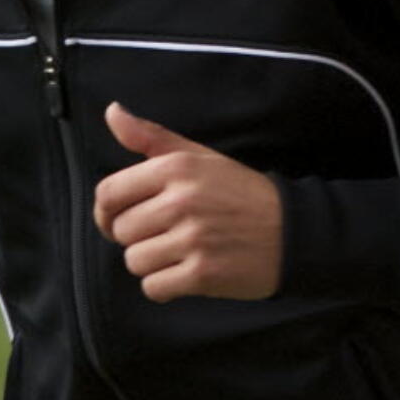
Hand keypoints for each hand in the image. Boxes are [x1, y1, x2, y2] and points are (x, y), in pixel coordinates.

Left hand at [94, 102, 281, 301]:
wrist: (293, 231)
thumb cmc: (239, 192)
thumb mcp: (197, 156)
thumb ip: (150, 137)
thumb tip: (111, 112)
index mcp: (175, 167)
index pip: (108, 193)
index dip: (107, 211)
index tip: (122, 218)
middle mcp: (181, 201)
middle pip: (121, 231)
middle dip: (137, 237)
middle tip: (166, 234)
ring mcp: (193, 239)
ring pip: (135, 261)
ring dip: (152, 263)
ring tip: (180, 252)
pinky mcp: (203, 274)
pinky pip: (154, 288)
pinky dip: (165, 286)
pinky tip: (187, 272)